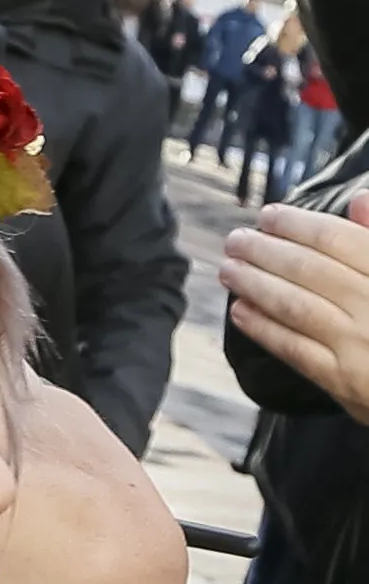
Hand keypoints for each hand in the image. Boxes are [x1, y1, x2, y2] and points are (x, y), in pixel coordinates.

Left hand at [222, 191, 368, 419]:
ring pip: (296, 307)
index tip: (268, 214)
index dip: (299, 224)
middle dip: (266, 251)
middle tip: (235, 238)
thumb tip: (359, 199)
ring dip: (255, 284)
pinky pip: (295, 350)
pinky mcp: (344, 384)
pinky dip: (263, 329)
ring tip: (228, 269)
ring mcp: (360, 347)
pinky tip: (240, 311)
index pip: (340, 240)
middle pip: (310, 271)